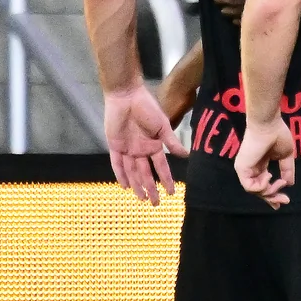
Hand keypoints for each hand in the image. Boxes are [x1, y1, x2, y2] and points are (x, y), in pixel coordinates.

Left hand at [104, 84, 186, 205]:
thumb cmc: (147, 108)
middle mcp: (141, 150)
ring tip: (141, 199)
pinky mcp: (115, 146)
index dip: (166, 180)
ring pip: (133, 172)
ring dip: (136, 185)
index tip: (172, 193)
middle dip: (151, 188)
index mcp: (154, 146)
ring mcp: (128, 149)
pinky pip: (117, 164)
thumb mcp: (162, 126)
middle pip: (146, 174)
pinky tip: (125, 186)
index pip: (161, 168)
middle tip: (154, 204)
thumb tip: (186, 156)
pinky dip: (120, 175)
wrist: (126, 96)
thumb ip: (171, 142)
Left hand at [235, 114, 296, 208]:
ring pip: (255, 191)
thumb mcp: (286, 156)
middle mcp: (250, 169)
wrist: (268, 124)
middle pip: (259, 191)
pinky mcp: (241, 168)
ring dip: (270, 191)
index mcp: (259, 165)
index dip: (273, 194)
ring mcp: (245, 169)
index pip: (263, 185)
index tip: (285, 200)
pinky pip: (250, 187)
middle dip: (273, 198)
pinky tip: (269, 176)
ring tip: (280, 182)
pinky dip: (262, 186)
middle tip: (286, 200)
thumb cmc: (277, 134)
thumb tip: (289, 184)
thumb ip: (287, 170)